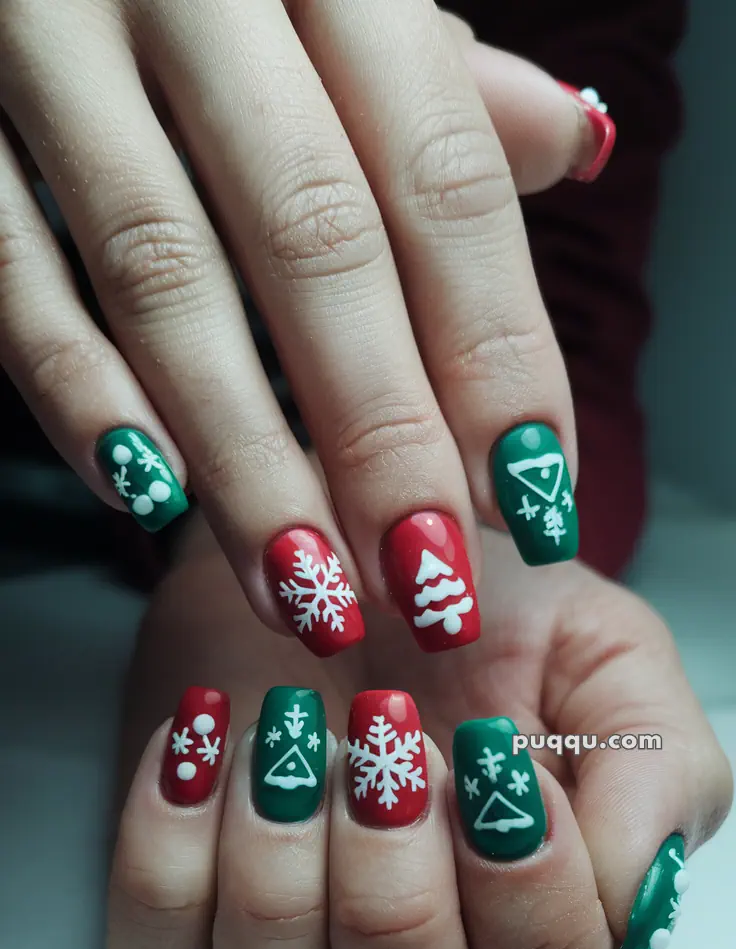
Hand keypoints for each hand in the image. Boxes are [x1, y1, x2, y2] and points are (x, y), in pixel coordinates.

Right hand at [0, 1, 611, 657]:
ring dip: (245, 459)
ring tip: (304, 587)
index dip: (493, 352)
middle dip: (381, 435)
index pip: (441, 179)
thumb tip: (573, 143)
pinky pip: (8, 271)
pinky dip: (79, 394)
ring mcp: (46, 40)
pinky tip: (151, 496)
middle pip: (315, 241)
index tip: (527, 495)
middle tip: (426, 580)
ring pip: (164, 278)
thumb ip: (440, 75)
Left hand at [106, 517, 730, 948]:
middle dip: (398, 909)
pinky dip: (172, 844)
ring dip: (281, 883)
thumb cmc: (481, 618)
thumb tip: (634, 906)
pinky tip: (210, 735)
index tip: (495, 770)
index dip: (537, 925)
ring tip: (295, 730)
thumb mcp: (604, 660)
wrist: (340, 548)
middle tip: (389, 750)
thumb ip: (654, 775)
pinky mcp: (177, 939)